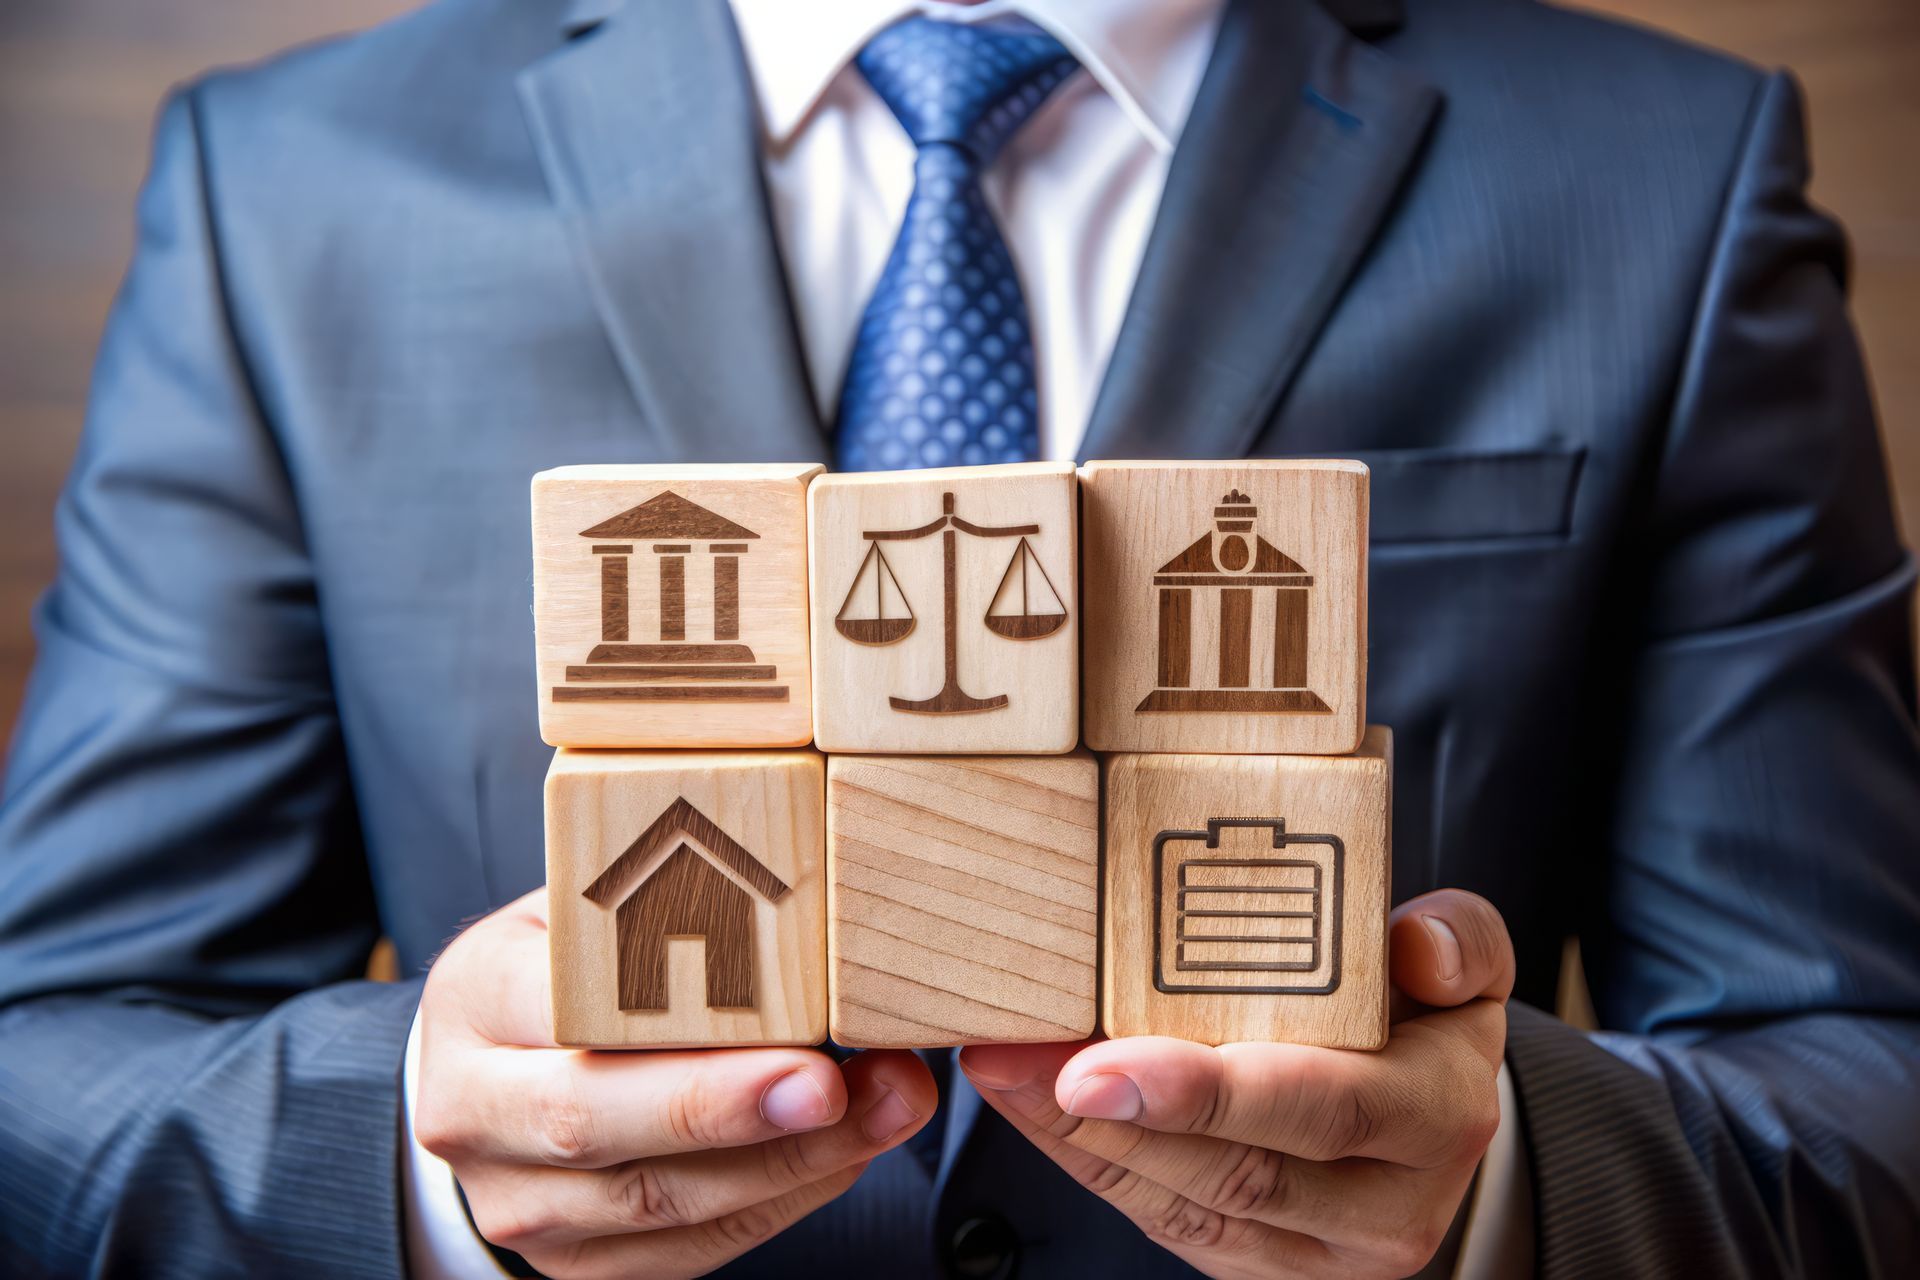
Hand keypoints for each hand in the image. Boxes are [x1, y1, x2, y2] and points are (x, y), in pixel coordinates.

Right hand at [414, 889, 935, 1278]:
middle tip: (840, 1085)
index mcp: (475, 997)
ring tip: (888, 1104)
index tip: (795, 1027)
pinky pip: (694, 1242)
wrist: (488, 1081)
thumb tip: (798, 880)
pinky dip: (783, 1197)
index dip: (682, 1026)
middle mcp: (476, 1112)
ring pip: (659, 1199)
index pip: (572, 1013)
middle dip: (735, 1110)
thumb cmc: (558, 970)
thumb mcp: (578, 909)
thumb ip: (658, 900)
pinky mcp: (577, 1262)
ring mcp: (520, 1201)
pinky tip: (848, 1146)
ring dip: (792, 1159)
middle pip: (597, 1122)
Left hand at [959, 889, 1512, 1278]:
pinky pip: (1159, 1218)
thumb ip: (1460, 940)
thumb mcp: (1469, 965)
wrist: (1433, 1122)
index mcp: (1439, 1117)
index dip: (1210, 1092)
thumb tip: (1414, 942)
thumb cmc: (1429, 1020)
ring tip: (999, 1067)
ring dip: (1074, 1140)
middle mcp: (1384, 1207)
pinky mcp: (1253, 1263)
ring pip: (1183, 1206)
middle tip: (1013, 1059)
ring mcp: (1315, 1250)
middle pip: (1236, 1172)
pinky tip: (1026, 1100)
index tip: (1102, 1065)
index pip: (1328, 1108)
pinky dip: (1084, 1158)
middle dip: (1111, 1121)